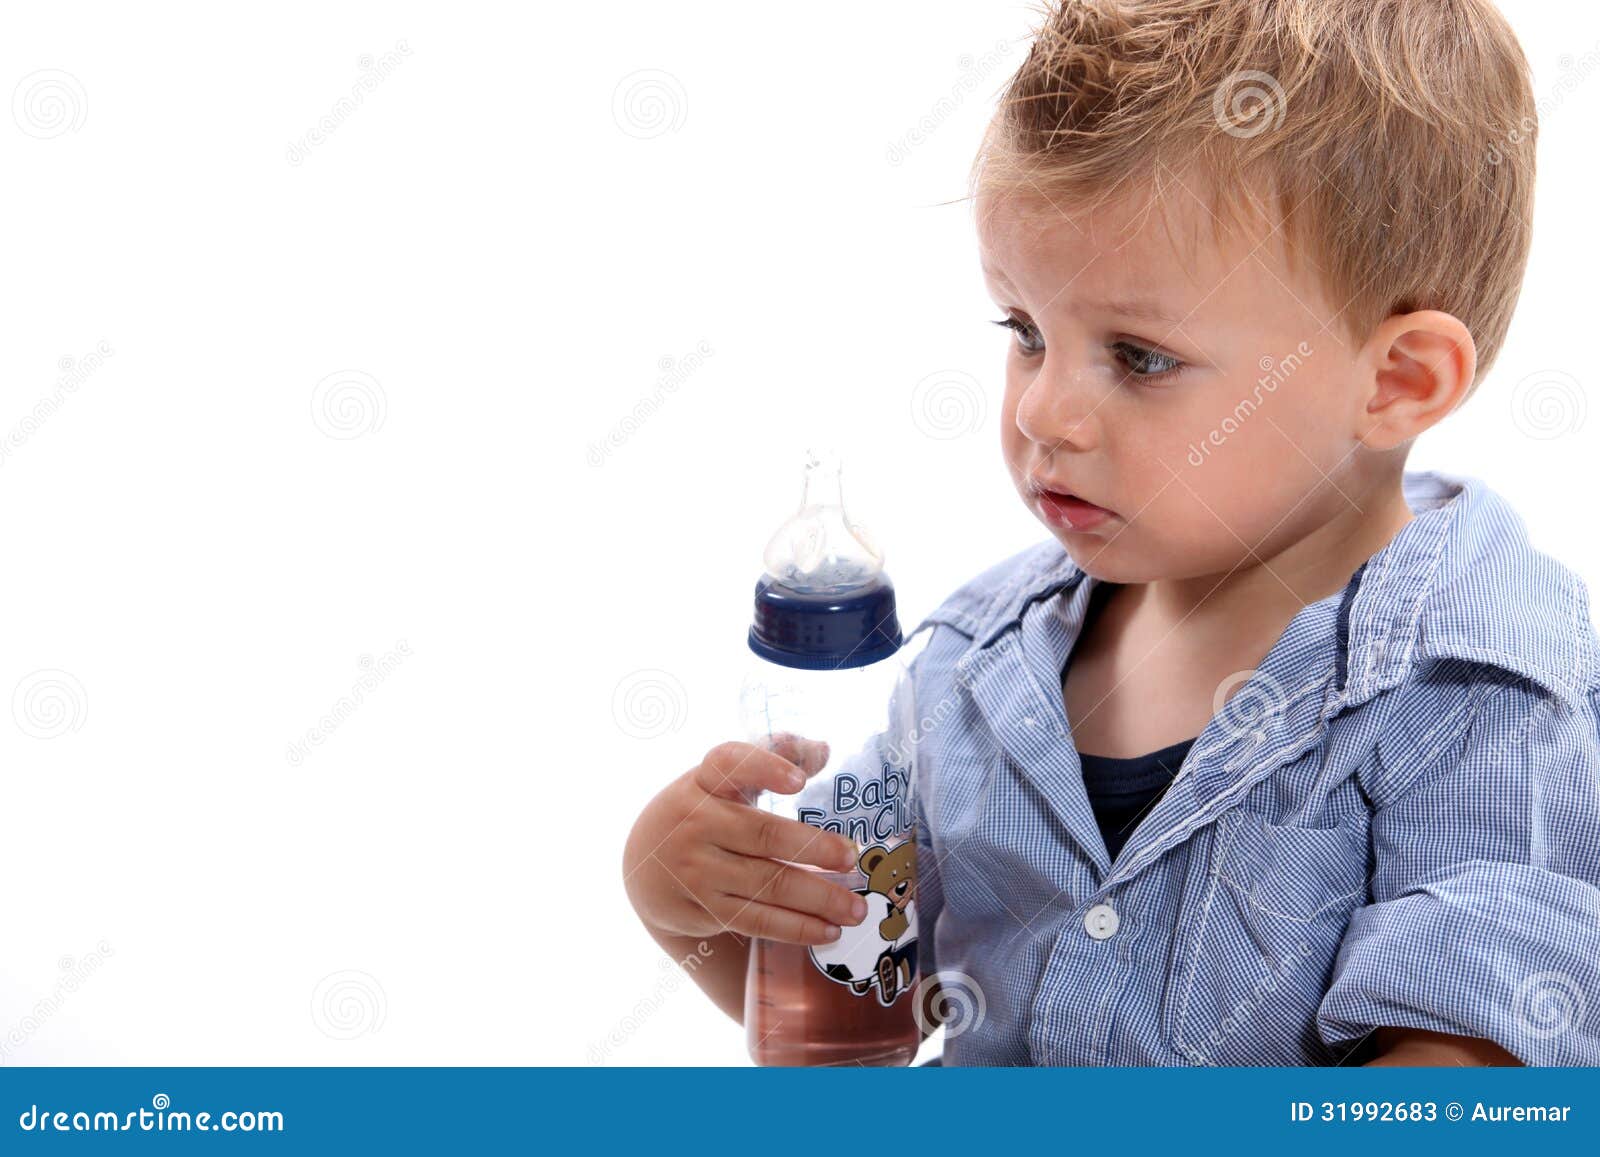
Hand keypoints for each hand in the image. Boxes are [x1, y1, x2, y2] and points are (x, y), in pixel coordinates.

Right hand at [623, 735, 867, 946]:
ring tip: (856, 908)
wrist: (645, 867)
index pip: (731, 764)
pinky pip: (757, 921)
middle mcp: (696, 823)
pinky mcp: (702, 909)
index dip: (766, 768)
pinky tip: (829, 930)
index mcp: (704, 781)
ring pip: (767, 885)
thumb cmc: (703, 811)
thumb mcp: (723, 779)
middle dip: (814, 848)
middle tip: (852, 857)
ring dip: (818, 899)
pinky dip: (797, 928)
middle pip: (763, 835)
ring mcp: (696, 870)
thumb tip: (823, 750)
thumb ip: (772, 755)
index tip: (800, 781)